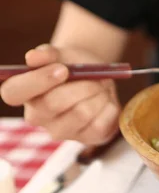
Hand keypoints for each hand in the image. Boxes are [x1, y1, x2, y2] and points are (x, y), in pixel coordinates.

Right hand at [0, 44, 120, 145]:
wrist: (97, 77)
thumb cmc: (73, 66)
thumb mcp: (62, 54)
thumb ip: (47, 54)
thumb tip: (33, 57)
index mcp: (23, 93)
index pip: (13, 93)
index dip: (38, 81)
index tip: (63, 70)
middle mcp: (37, 117)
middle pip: (53, 103)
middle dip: (81, 85)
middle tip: (95, 77)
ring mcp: (60, 131)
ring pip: (81, 113)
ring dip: (98, 95)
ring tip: (100, 88)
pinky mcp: (86, 139)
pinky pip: (101, 124)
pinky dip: (110, 107)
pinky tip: (106, 102)